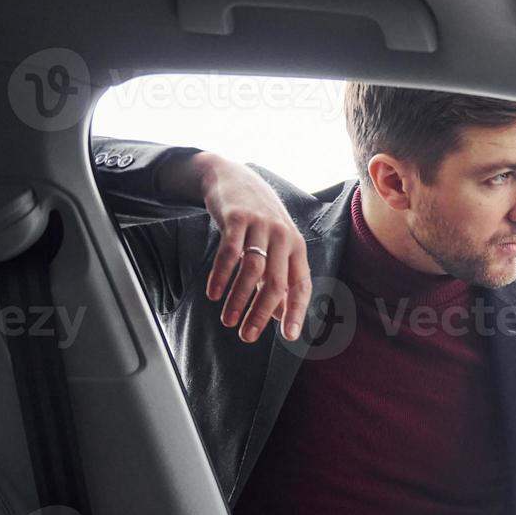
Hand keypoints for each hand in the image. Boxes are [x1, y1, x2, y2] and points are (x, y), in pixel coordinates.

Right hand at [161, 151, 311, 342]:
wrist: (233, 178)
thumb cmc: (258, 220)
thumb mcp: (275, 247)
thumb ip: (278, 279)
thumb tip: (282, 316)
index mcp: (296, 248)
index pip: (301, 285)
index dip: (297, 311)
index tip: (290, 336)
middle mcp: (284, 237)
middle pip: (276, 282)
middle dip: (262, 313)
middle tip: (247, 336)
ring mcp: (261, 226)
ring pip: (252, 270)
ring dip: (239, 299)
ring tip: (228, 321)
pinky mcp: (237, 218)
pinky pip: (229, 253)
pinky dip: (222, 276)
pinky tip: (214, 294)